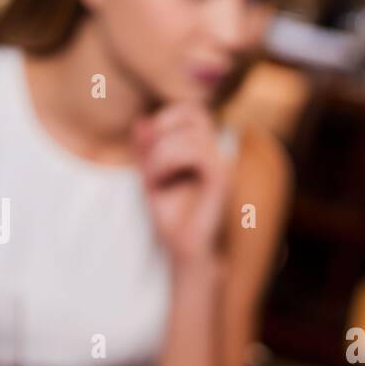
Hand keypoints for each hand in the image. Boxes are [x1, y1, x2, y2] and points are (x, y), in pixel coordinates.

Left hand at [134, 104, 231, 264]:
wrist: (188, 254)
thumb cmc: (174, 221)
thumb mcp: (150, 180)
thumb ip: (146, 151)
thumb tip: (142, 121)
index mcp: (205, 151)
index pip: (192, 111)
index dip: (166, 117)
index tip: (147, 148)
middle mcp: (218, 153)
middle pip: (195, 112)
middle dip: (163, 130)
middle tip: (150, 162)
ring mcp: (222, 164)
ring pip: (191, 132)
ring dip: (160, 153)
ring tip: (153, 178)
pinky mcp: (222, 179)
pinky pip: (197, 152)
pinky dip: (168, 161)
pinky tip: (160, 181)